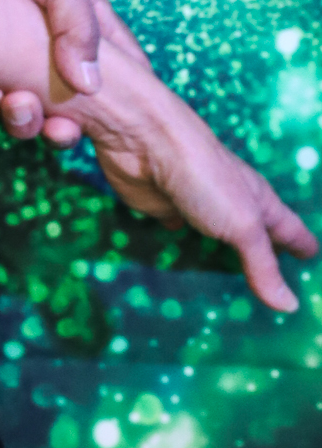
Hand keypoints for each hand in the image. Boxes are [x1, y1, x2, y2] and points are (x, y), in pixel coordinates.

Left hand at [0, 0, 148, 143]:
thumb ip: (78, 23)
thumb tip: (92, 85)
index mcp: (82, 29)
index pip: (114, 81)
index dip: (114, 112)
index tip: (104, 128)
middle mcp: (49, 50)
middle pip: (66, 110)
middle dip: (58, 128)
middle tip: (50, 122)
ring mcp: (8, 58)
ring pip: (23, 111)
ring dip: (20, 119)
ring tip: (8, 101)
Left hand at [78, 38, 317, 311]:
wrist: (143, 142)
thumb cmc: (205, 177)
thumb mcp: (243, 225)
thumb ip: (263, 265)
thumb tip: (290, 305)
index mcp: (259, 201)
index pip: (289, 229)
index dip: (303, 246)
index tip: (312, 261)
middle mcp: (231, 203)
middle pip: (252, 236)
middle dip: (264, 258)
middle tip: (273, 290)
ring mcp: (196, 206)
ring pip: (215, 238)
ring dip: (222, 257)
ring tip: (231, 285)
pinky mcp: (163, 208)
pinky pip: (178, 234)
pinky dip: (182, 247)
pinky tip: (181, 261)